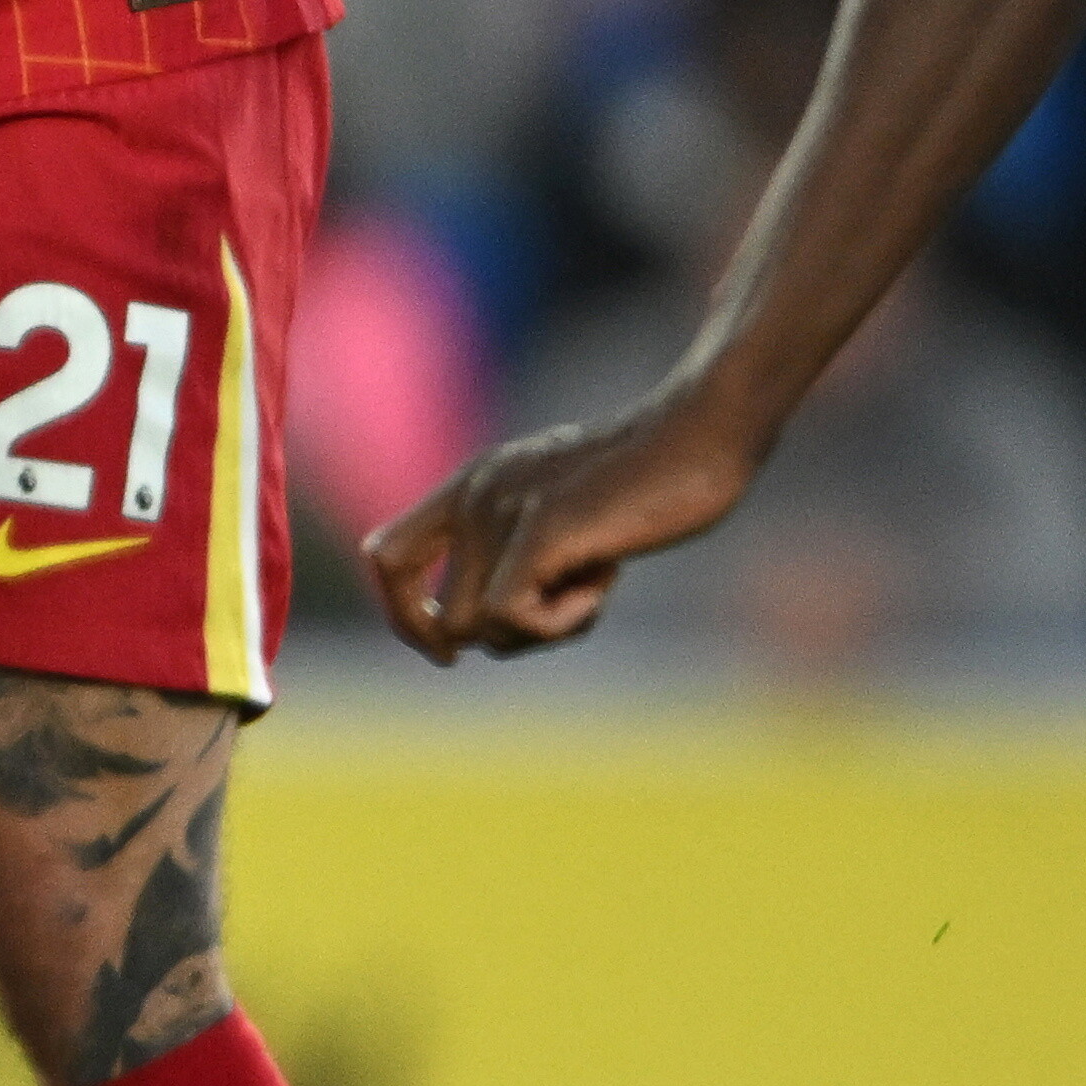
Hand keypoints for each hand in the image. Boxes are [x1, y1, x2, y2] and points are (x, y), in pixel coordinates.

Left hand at [361, 397, 758, 660]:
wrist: (702, 434)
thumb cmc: (650, 482)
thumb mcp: (562, 513)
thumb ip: (516, 553)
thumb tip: (481, 630)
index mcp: (471, 486)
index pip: (383, 558)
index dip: (407, 617)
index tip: (451, 650)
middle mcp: (474, 494)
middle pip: (444, 622)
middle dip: (510, 640)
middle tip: (570, 605)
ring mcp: (503, 507)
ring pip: (480, 629)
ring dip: (545, 630)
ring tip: (597, 578)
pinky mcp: (540, 526)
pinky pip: (509, 616)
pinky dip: (559, 623)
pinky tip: (603, 582)